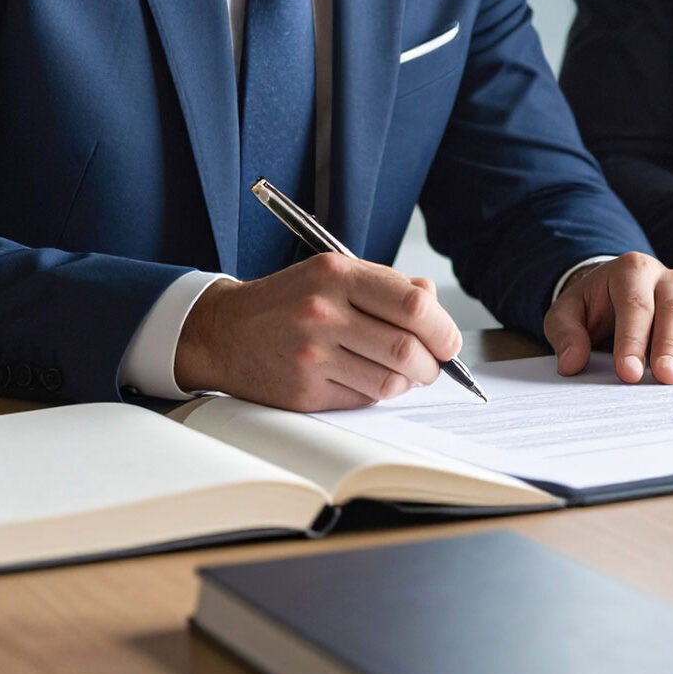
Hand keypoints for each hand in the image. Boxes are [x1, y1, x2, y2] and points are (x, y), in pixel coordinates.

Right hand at [174, 253, 461, 410]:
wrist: (223, 331)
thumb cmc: (288, 301)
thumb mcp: (333, 273)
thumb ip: (386, 285)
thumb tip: (433, 303)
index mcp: (337, 275)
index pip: (413, 304)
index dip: (442, 328)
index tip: (448, 341)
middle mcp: (323, 312)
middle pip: (406, 348)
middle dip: (432, 364)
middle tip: (433, 365)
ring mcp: (312, 355)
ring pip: (389, 381)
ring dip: (407, 383)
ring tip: (401, 373)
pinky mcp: (304, 392)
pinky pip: (362, 400)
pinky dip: (375, 393)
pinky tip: (365, 378)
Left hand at [542, 252, 672, 384]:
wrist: (612, 293)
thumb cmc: (592, 305)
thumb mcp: (566, 312)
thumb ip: (565, 333)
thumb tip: (571, 363)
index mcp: (631, 270)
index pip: (635, 305)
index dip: (633, 340)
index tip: (629, 372)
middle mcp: (667, 279)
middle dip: (670, 346)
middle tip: (665, 377)